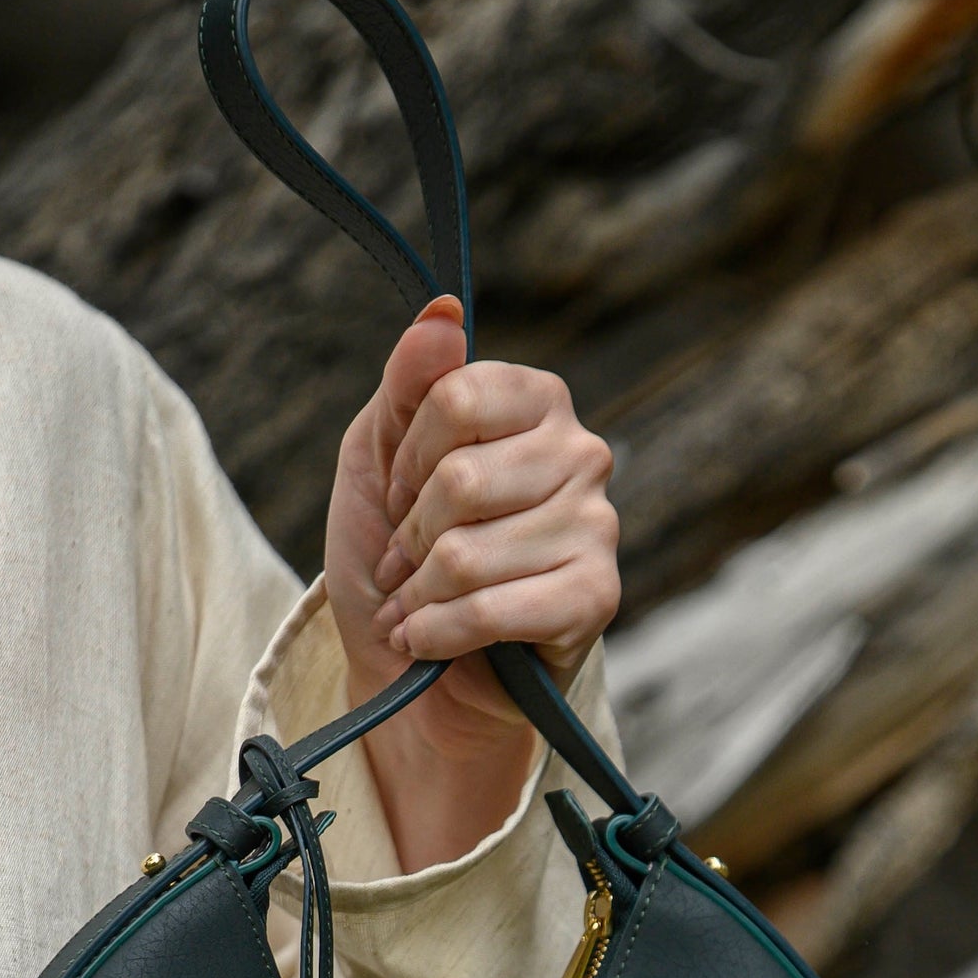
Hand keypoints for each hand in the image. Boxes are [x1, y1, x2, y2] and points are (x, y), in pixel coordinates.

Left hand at [324, 297, 619, 872]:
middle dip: (409, 535)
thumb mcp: (379, 457)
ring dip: (417, 594)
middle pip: (460, 479)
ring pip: (469, 553)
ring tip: (414, 607)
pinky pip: (492, 608)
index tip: (400, 494)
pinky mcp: (597, 598)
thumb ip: (407, 381)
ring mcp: (597, 527)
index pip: (456, 395)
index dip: (406, 458)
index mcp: (537, 402)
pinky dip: (438, 633)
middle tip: (403, 563)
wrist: (416, 666)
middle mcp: (582, 454)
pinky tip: (429, 640)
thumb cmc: (401, 556)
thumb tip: (443, 312)